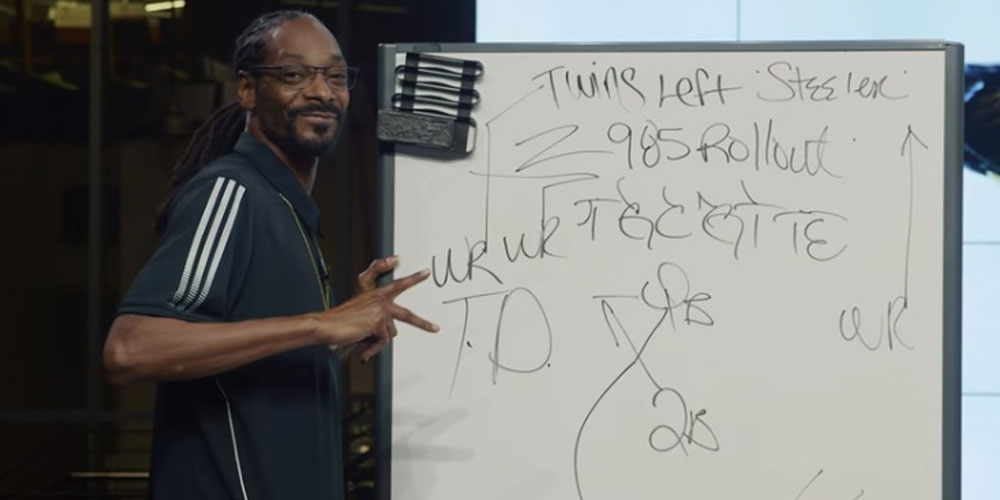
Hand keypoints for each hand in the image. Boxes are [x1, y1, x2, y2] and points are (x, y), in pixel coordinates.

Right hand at [315, 257, 437, 360]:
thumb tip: (389, 335)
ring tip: (362, 342)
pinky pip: (382, 341)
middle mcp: (379, 300)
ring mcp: (380, 311)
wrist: (326, 325)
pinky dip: (372, 348)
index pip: (398, 284)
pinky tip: (363, 349)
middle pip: (406, 314)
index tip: (425, 273)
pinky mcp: (378, 322)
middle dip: (423, 323)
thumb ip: (378, 322)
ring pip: (389, 334)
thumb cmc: (340, 321)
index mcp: (374, 294)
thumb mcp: (362, 318)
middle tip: (436, 328)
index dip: (413, 278)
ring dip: (377, 342)